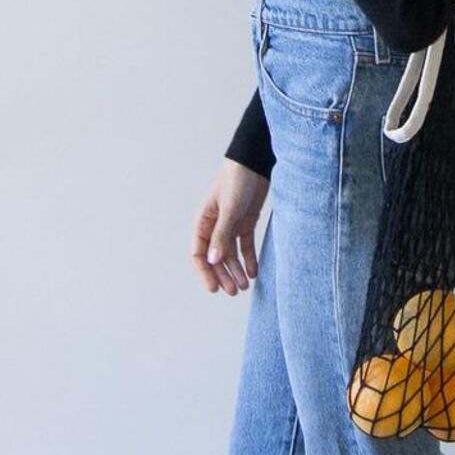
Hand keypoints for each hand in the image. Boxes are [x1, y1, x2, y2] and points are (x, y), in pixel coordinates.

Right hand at [190, 157, 269, 294]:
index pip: (198, 254)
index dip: (205, 272)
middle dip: (224, 275)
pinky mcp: (245, 222)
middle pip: (216, 258)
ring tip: (245, 286)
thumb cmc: (237, 181)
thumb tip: (213, 261)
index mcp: (203, 222)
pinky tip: (254, 272)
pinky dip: (249, 259)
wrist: (255, 163)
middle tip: (234, 291)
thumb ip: (222, 235)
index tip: (214, 288)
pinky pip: (245, 246)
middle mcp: (215, 226)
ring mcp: (230, 225)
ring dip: (236, 270)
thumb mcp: (229, 209)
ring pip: (231, 254)